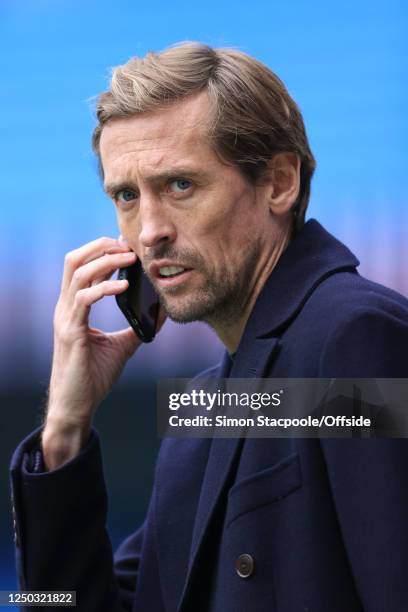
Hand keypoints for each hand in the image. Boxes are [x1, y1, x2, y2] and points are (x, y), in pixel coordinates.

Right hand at [42, 236, 163, 468]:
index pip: (82, 267)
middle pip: (74, 260)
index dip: (101, 251)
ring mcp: (65, 319)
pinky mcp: (71, 333)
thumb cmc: (94, 376)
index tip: (126, 245)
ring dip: (105, 261)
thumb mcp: (122, 345)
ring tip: (129, 259)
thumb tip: (162, 314)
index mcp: (74, 308)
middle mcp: (66, 308)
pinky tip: (124, 286)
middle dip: (100, 247)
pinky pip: (83, 300)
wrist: (77, 405)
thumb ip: (138, 327)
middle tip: (127, 246)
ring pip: (76, 274)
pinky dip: (104, 288)